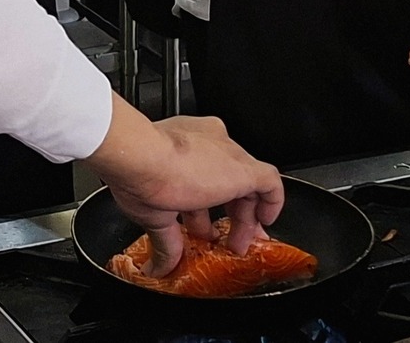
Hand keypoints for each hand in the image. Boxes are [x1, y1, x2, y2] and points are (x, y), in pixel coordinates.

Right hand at [89, 103, 283, 276]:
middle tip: (225, 242)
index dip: (208, 206)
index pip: (204, 176)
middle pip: (228, 181)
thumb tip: (158, 265)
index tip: (207, 228)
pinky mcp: (243, 168)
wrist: (141, 155)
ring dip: (244, 217)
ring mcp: (227, 153)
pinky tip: (266, 221)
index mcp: (183, 145)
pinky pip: (269, 182)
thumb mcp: (153, 212)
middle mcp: (208, 143)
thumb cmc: (137, 171)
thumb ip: (164, 240)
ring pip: (248, 184)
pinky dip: (272, 203)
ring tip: (237, 244)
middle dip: (229, 215)